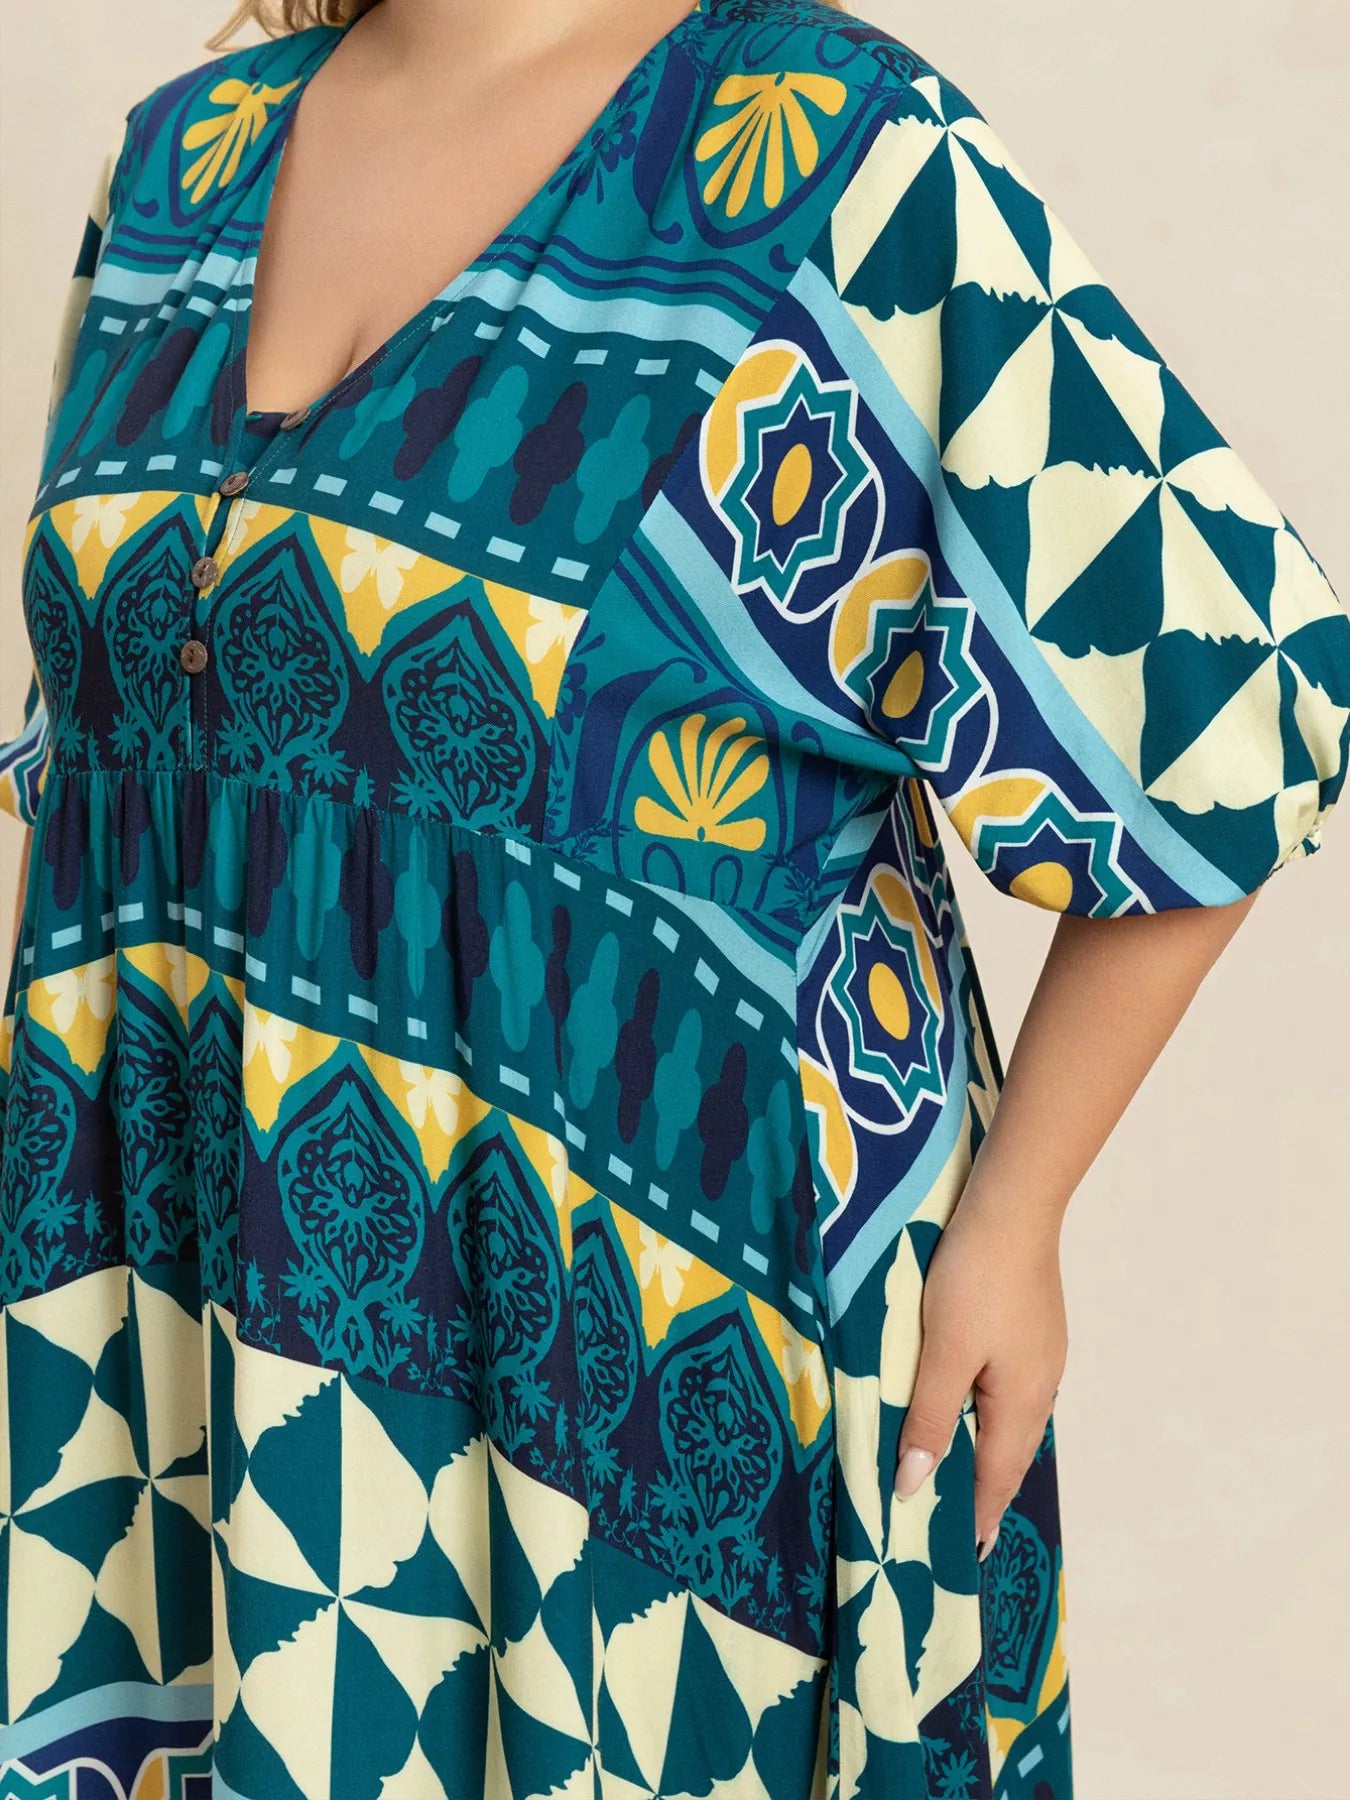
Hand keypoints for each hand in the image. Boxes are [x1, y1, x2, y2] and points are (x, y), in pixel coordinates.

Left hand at [893, 1185, 1066, 1560]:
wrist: (1012, 1207)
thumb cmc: (975, 1279)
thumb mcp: (942, 1352)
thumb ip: (928, 1418)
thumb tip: (917, 1486)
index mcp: (1020, 1403)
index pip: (996, 1479)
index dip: (977, 1517)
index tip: (963, 1557)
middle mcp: (1040, 1387)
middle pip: (1009, 1455)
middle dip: (983, 1492)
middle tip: (956, 1526)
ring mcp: (1041, 1357)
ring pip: (1010, 1421)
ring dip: (986, 1452)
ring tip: (960, 1476)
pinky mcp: (1032, 1330)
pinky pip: (1010, 1391)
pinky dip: (989, 1415)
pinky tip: (971, 1407)